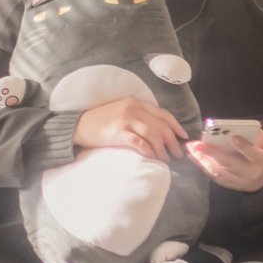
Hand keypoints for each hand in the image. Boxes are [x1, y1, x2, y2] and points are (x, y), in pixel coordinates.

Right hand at [72, 97, 187, 160]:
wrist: (78, 126)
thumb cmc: (101, 121)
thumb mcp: (123, 111)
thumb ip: (140, 115)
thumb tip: (160, 131)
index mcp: (137, 102)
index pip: (164, 114)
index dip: (177, 127)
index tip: (184, 138)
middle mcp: (134, 109)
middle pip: (162, 127)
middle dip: (173, 142)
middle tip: (177, 154)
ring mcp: (127, 120)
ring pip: (154, 135)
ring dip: (163, 150)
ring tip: (165, 159)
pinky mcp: (119, 133)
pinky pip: (141, 144)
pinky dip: (150, 152)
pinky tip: (153, 158)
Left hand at [186, 128, 262, 191]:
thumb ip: (255, 136)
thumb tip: (235, 129)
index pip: (253, 154)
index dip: (243, 147)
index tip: (232, 137)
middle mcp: (251, 174)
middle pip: (230, 164)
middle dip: (213, 153)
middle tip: (198, 144)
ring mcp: (240, 182)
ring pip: (219, 172)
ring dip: (203, 161)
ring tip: (191, 149)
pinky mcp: (231, 185)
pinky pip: (215, 177)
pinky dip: (203, 166)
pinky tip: (194, 157)